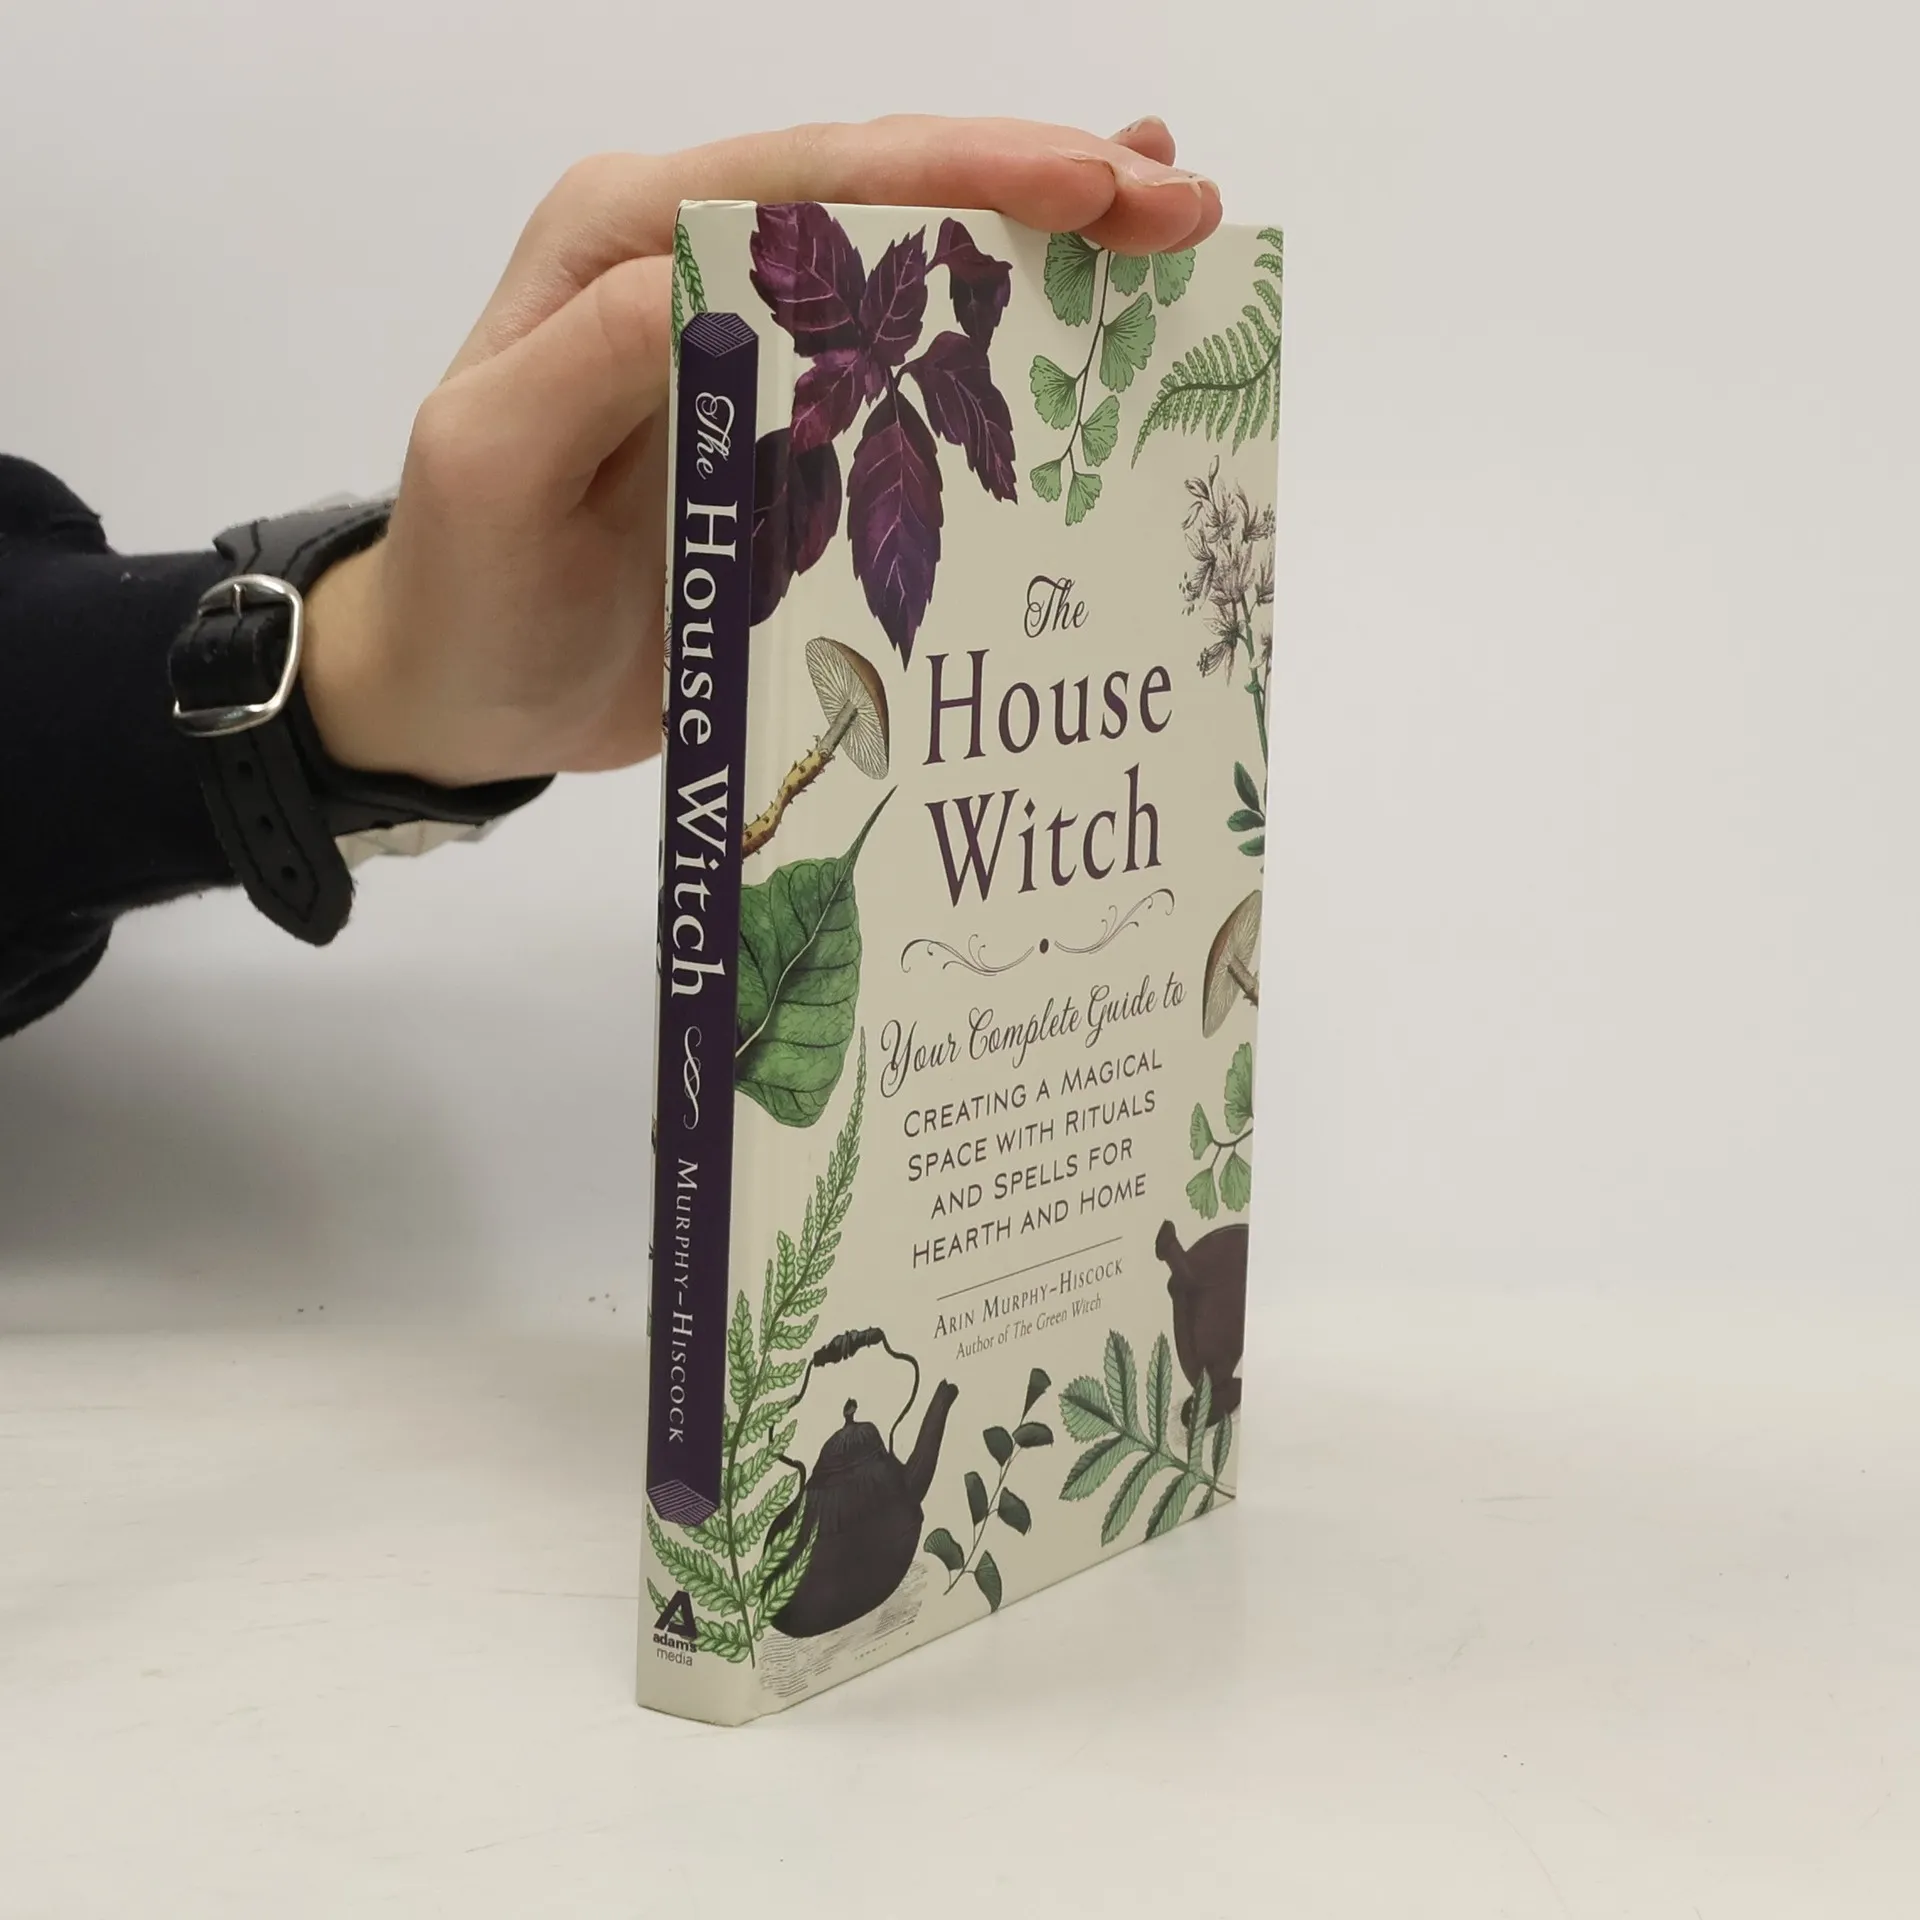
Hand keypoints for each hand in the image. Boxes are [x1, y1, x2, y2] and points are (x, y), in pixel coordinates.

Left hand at [301, 115, 1221, 789]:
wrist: (466, 688)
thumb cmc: (469, 586)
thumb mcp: (491, 466)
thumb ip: (592, 358)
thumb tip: (728, 279)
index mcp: (626, 246)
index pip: (812, 179)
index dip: (961, 171)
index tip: (1092, 184)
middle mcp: (700, 266)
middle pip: (887, 195)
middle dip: (1041, 185)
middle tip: (1179, 201)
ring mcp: (758, 347)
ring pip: (919, 265)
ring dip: (1048, 244)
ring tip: (1170, 227)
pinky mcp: (795, 428)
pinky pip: (915, 367)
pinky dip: (1008, 337)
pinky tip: (1089, 311)